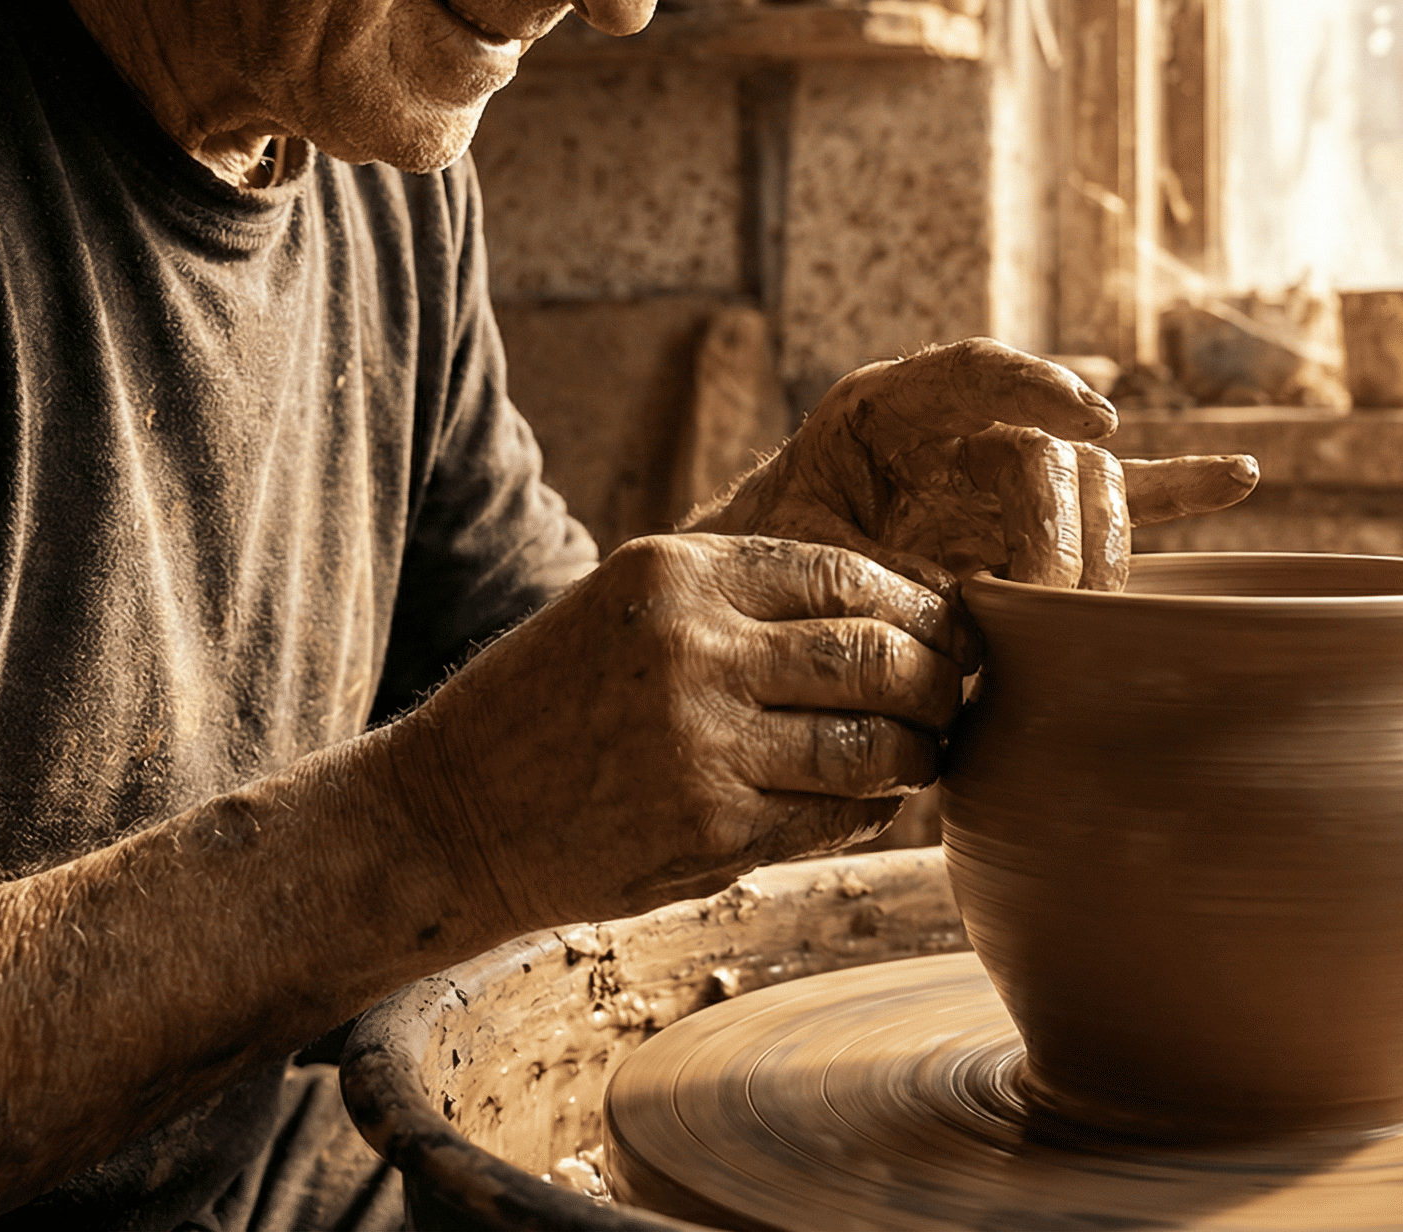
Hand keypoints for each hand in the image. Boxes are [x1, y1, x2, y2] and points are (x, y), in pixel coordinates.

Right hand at [401, 532, 962, 933]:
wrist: (452, 811)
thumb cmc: (555, 703)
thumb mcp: (633, 608)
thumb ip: (743, 600)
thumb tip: (894, 609)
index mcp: (677, 573)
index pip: (845, 575)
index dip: (916, 605)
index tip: (943, 628)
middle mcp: (694, 648)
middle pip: (878, 654)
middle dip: (938, 677)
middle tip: (950, 693)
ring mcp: (704, 743)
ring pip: (873, 741)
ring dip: (919, 751)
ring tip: (920, 752)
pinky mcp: (711, 829)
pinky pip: (834, 814)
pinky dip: (870, 808)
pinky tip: (867, 800)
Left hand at [693, 338, 1259, 604]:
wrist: (751, 595)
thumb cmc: (763, 566)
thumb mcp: (797, 557)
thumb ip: (874, 573)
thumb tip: (964, 617)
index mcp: (878, 415)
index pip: (971, 371)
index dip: (1037, 385)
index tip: (1096, 420)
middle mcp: (947, 435)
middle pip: (1040, 443)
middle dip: (1065, 496)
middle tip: (1066, 567)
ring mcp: (991, 479)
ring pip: (1084, 477)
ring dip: (1131, 505)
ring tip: (1196, 503)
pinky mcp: (1023, 525)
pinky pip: (1104, 506)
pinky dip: (1170, 492)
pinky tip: (1238, 477)